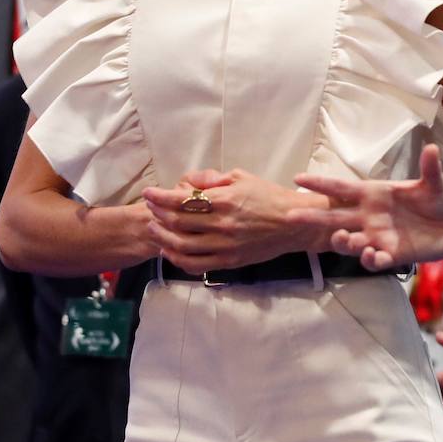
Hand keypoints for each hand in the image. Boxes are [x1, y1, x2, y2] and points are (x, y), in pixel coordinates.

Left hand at [142, 169, 327, 272]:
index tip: (149, 193)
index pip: (182, 200)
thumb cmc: (268, 196)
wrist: (293, 224)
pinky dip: (177, 259)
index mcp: (225, 200)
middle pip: (177, 222)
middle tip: (151, 208)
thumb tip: (190, 183)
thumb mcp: (242, 178)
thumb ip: (214, 180)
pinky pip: (196, 264)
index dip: (160, 197)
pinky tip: (170, 251)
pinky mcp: (229, 261)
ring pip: (181, 246)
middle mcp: (222, 223)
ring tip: (155, 228)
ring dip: (162, 237)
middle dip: (158, 214)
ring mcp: (224, 245)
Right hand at [290, 144, 442, 270]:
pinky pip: (374, 260)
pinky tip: (370, 255)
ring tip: (339, 236)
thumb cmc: (442, 198)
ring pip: (350, 241)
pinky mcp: (392, 255)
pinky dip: (370, 259)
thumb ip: (430, 170)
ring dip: (341, 240)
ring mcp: (379, 236)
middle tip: (292, 216)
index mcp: (375, 193)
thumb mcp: (437, 183)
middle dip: (313, 216)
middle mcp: (371, 215)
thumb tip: (431, 149)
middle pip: (336, 216)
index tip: (297, 178)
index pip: (342, 188)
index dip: (321, 183)